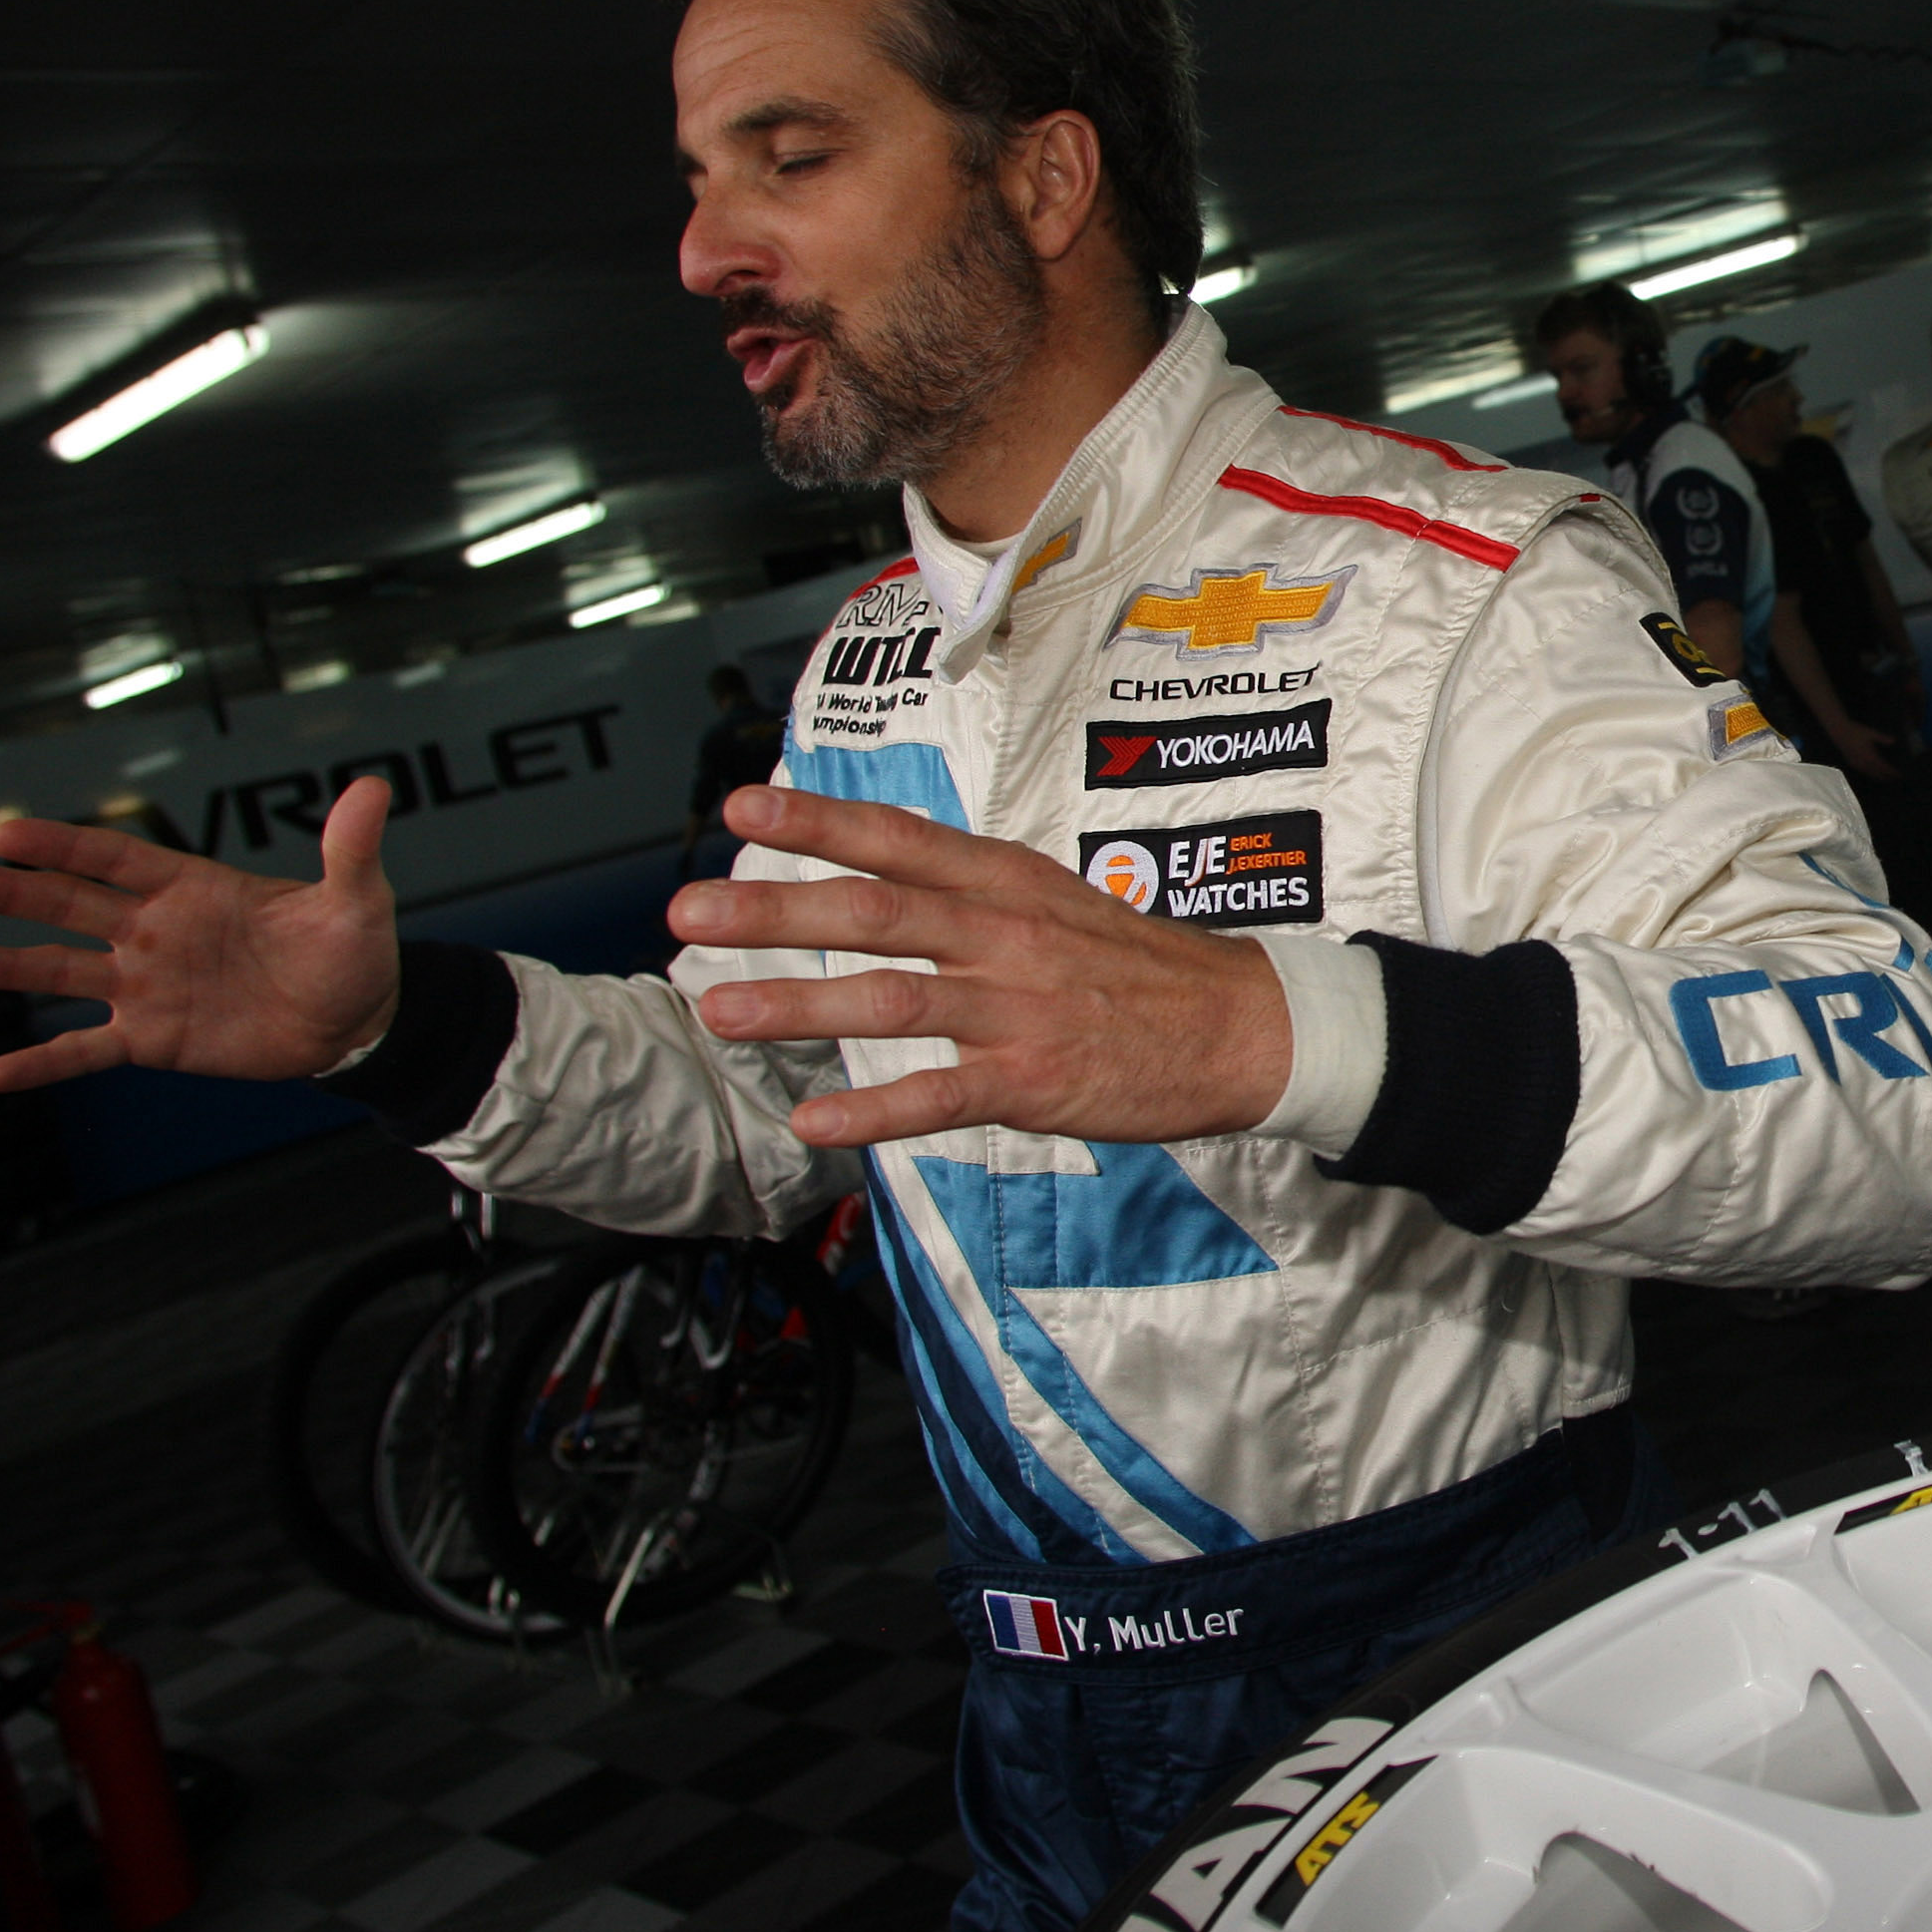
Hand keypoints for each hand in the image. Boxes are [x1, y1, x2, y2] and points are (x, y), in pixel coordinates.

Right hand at [0, 780, 405, 1091]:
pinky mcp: (151, 1039)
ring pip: (59, 973)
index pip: (112, 858)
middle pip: (64, 906)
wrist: (357, 1023)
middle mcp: (153, 932)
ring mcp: (145, 986)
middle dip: (3, 894)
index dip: (60, 845)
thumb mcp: (356, 900)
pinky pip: (84, 1052)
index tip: (3, 833)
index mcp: (190, 888)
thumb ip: (350, 848)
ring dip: (1, 969)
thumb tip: (374, 786)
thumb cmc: (351, 951)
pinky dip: (41, 1064)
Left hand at [674, 784, 1293, 1149]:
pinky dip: (873, 1110)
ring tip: (718, 1010)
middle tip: (688, 912)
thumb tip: (876, 880)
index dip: (817, 823)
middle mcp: (1004, 934)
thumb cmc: (1137, 965)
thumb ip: (965, 893)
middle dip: (774, 911)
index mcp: (1006, 883)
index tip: (741, 809)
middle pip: (874, 913)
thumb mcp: (1053, 899)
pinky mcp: (1035, 1079)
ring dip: (798, 1004)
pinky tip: (813, 1122)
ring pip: (891, 1000)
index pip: (899, 841)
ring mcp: (1018, 1008)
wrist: (1243, 1027)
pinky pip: (940, 1096)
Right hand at [1825, 717, 1902, 782]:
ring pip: (1870, 774)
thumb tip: (1895, 741)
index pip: (1884, 767)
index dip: (1892, 772)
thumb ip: (1883, 738)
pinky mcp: (1852, 763)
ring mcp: (1857, 764)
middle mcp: (1864, 762)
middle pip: (1878, 773)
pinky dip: (1871, 774)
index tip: (1900, 775)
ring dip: (1879, 777)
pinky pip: (1864, 772)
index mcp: (1870, 756)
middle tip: (1896, 779)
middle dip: (1887, 777)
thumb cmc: (1857, 731)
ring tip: (1886, 779)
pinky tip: (1873, 774)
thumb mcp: (1871, 733)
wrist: (1840, 732)